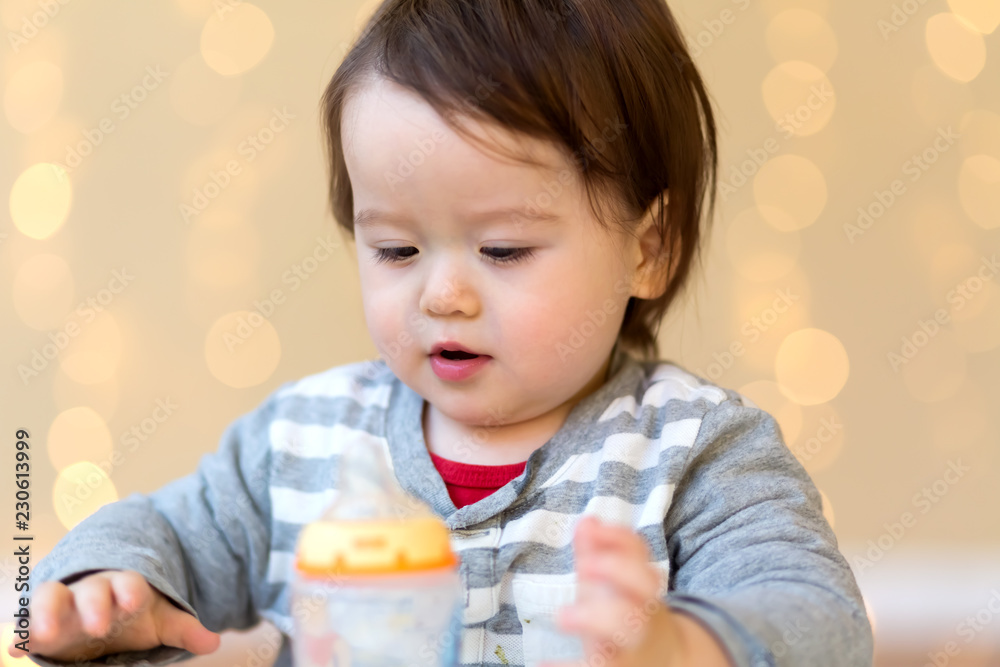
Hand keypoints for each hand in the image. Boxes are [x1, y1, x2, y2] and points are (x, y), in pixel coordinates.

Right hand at [6, 569, 220, 661]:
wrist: (103, 605)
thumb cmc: (132, 613)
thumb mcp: (160, 621)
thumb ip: (184, 629)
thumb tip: (213, 643)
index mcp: (124, 586)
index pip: (128, 583)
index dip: (130, 589)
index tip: (133, 600)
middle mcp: (92, 590)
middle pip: (91, 590)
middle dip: (94, 603)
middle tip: (97, 624)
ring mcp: (65, 604)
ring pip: (51, 597)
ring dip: (47, 612)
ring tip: (46, 634)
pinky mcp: (43, 622)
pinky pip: (28, 622)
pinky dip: (22, 633)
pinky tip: (17, 648)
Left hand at [542, 515, 684, 666]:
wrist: (664, 660)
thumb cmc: (628, 614)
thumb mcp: (615, 584)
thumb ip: (599, 552)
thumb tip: (587, 521)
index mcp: (641, 587)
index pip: (639, 555)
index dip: (618, 538)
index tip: (592, 527)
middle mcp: (642, 614)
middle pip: (644, 587)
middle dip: (618, 571)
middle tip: (586, 566)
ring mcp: (633, 646)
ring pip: (627, 632)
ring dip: (595, 619)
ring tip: (562, 616)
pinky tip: (543, 664)